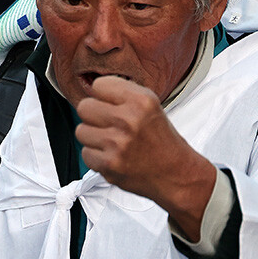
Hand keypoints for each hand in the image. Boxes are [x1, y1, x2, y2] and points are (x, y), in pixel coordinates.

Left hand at [75, 75, 217, 239]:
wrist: (176, 174)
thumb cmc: (161, 140)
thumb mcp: (150, 106)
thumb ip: (121, 95)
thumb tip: (89, 88)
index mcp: (141, 100)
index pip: (99, 85)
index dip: (103, 96)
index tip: (110, 104)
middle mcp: (129, 119)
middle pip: (85, 107)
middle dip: (93, 115)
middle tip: (108, 124)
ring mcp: (118, 144)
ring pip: (81, 131)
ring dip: (93, 137)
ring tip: (111, 142)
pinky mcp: (109, 164)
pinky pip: (85, 153)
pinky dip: (96, 157)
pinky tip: (113, 156)